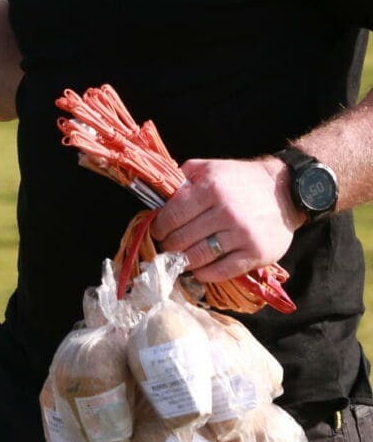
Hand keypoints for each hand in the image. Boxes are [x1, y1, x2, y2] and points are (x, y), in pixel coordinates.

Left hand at [149, 156, 302, 282]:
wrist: (285, 190)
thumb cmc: (241, 178)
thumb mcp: (211, 167)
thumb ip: (184, 177)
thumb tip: (160, 195)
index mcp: (211, 187)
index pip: (173, 214)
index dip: (160, 226)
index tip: (156, 231)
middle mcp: (225, 211)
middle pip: (183, 238)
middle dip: (168, 245)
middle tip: (165, 247)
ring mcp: (241, 234)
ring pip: (199, 256)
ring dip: (183, 261)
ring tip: (178, 260)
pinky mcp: (255, 253)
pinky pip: (222, 271)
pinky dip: (204, 274)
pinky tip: (198, 271)